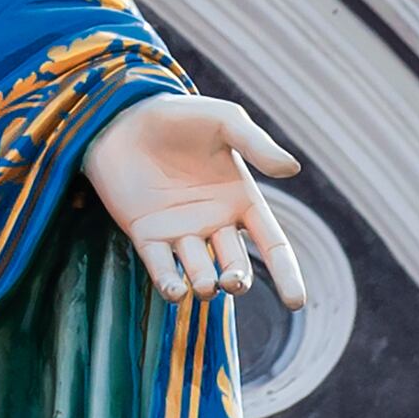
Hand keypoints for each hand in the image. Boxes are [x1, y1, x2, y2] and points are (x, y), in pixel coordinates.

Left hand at [80, 94, 309, 307]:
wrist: (122, 115)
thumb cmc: (179, 115)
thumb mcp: (224, 122)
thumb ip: (256, 145)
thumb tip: (293, 169)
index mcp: (241, 199)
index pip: (273, 244)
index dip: (287, 274)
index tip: (297, 302)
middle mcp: (214, 222)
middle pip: (236, 266)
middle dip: (238, 280)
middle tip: (232, 280)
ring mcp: (179, 231)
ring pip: (200, 272)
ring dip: (204, 285)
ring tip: (204, 285)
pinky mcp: (146, 234)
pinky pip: (161, 268)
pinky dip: (169, 284)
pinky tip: (175, 291)